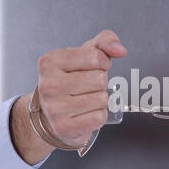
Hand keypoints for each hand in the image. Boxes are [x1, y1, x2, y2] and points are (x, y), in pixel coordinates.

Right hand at [10, 30, 126, 163]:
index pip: (95, 57)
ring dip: (100, 100)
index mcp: (50, 61)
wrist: (50, 115)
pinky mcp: (65, 127)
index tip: (93, 68)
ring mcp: (55, 108)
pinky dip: (98, 116)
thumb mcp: (83, 54)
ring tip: (85, 100)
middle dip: (100, 83)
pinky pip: (99, 117)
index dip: (102, 63)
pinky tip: (85, 113)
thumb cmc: (70, 81)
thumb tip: (120, 50)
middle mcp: (49, 85)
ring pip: (102, 99)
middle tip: (87, 87)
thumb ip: (104, 42)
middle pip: (100, 79)